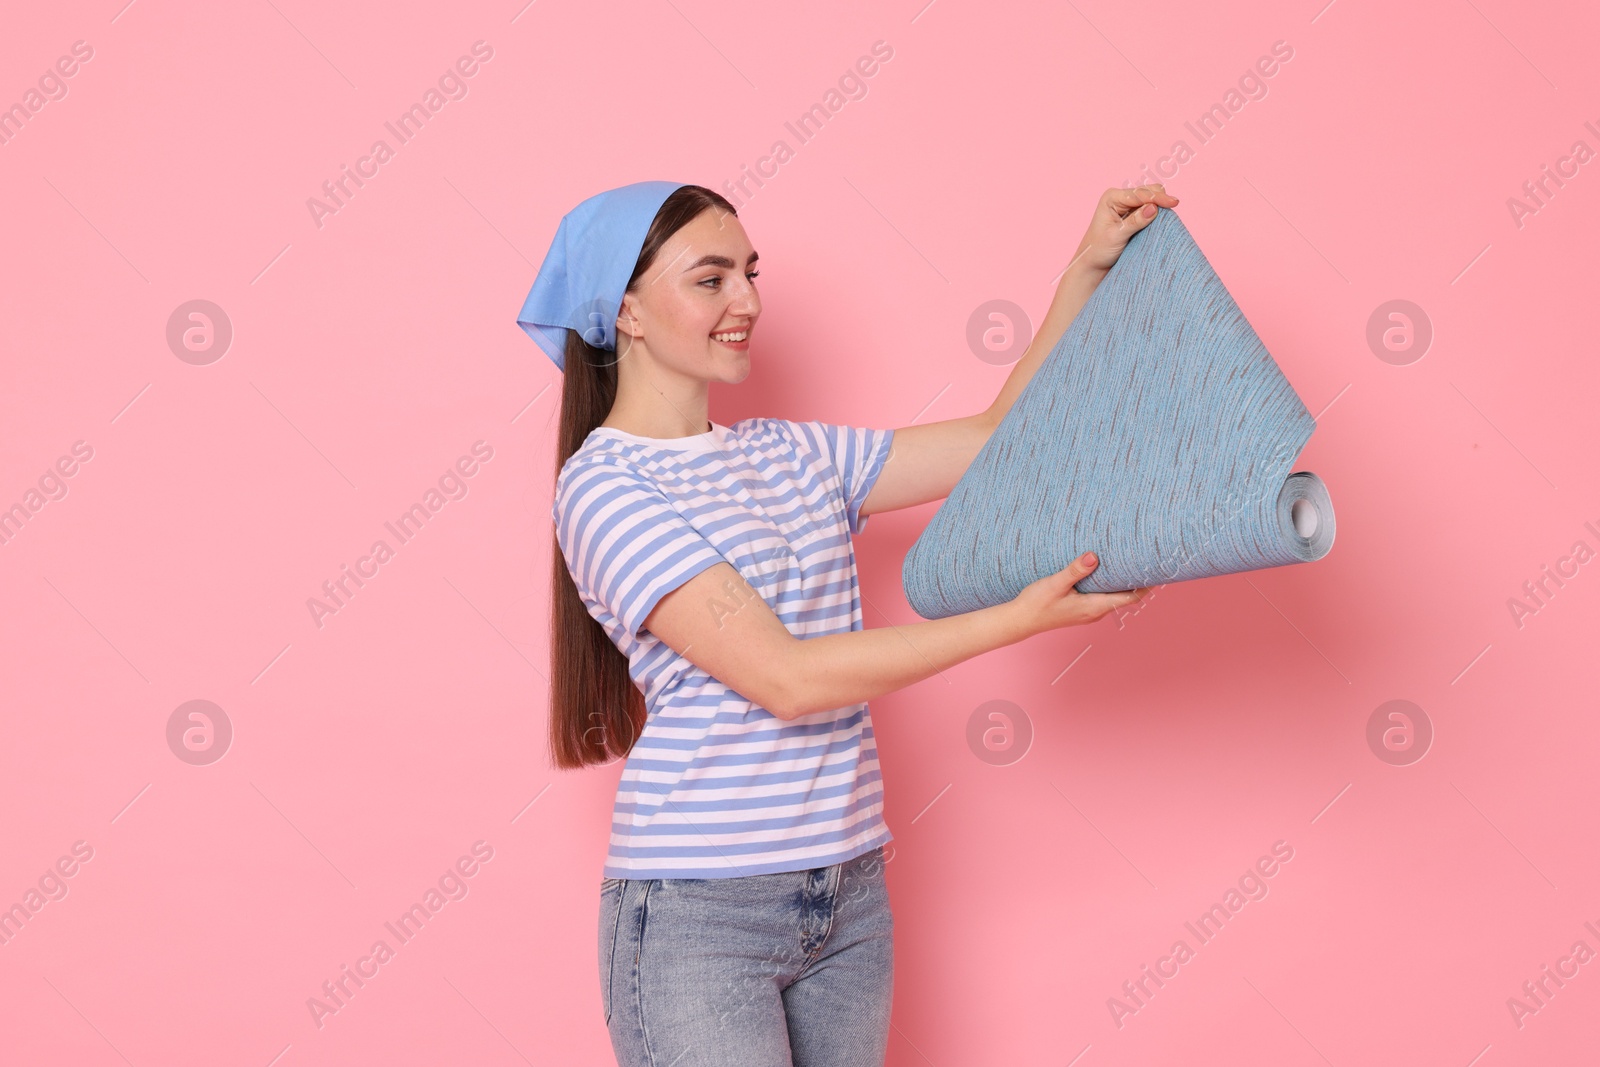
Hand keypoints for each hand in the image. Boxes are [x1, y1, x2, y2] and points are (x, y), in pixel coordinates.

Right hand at [1006, 551, 1151, 637]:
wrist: (1020, 620)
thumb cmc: (1037, 604)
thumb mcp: (1056, 583)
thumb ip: (1075, 570)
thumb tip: (1094, 556)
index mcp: (1094, 607)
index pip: (1131, 598)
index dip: (1146, 585)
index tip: (1156, 570)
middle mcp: (1095, 612)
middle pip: (1125, 597)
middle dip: (1135, 581)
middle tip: (1143, 560)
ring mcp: (1087, 613)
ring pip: (1113, 597)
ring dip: (1120, 583)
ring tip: (1125, 563)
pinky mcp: (1079, 610)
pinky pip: (1101, 598)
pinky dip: (1107, 586)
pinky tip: (1101, 573)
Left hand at [1071, 184, 1180, 273]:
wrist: (1093, 264)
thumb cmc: (1099, 250)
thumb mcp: (1117, 236)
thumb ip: (1135, 222)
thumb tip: (1154, 208)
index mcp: (1112, 197)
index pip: (1140, 193)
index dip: (1157, 197)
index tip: (1174, 203)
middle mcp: (1120, 197)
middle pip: (1148, 191)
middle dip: (1161, 198)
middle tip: (1175, 206)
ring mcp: (1127, 205)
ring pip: (1151, 199)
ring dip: (1160, 206)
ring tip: (1168, 217)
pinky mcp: (1133, 215)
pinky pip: (1150, 209)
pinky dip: (1158, 213)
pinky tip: (1163, 219)